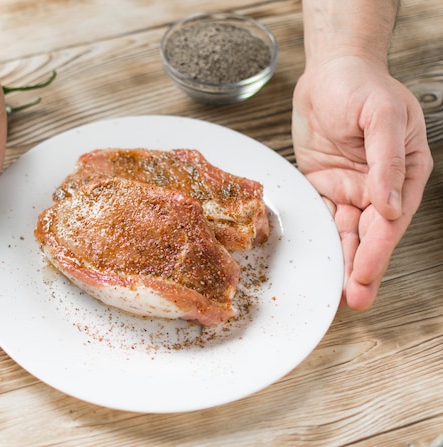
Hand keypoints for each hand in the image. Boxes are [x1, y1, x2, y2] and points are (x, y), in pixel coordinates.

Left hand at [292, 55, 432, 309]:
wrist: (330, 72)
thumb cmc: (363, 86)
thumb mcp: (383, 116)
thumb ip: (387, 161)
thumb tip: (389, 206)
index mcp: (404, 174)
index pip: (391, 220)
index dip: (378, 249)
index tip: (364, 274)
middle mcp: (377, 187)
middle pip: (369, 234)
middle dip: (361, 267)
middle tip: (353, 299)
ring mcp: (349, 188)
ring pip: (345, 232)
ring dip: (341, 261)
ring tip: (335, 292)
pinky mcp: (322, 185)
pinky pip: (320, 216)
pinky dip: (318, 238)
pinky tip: (315, 260)